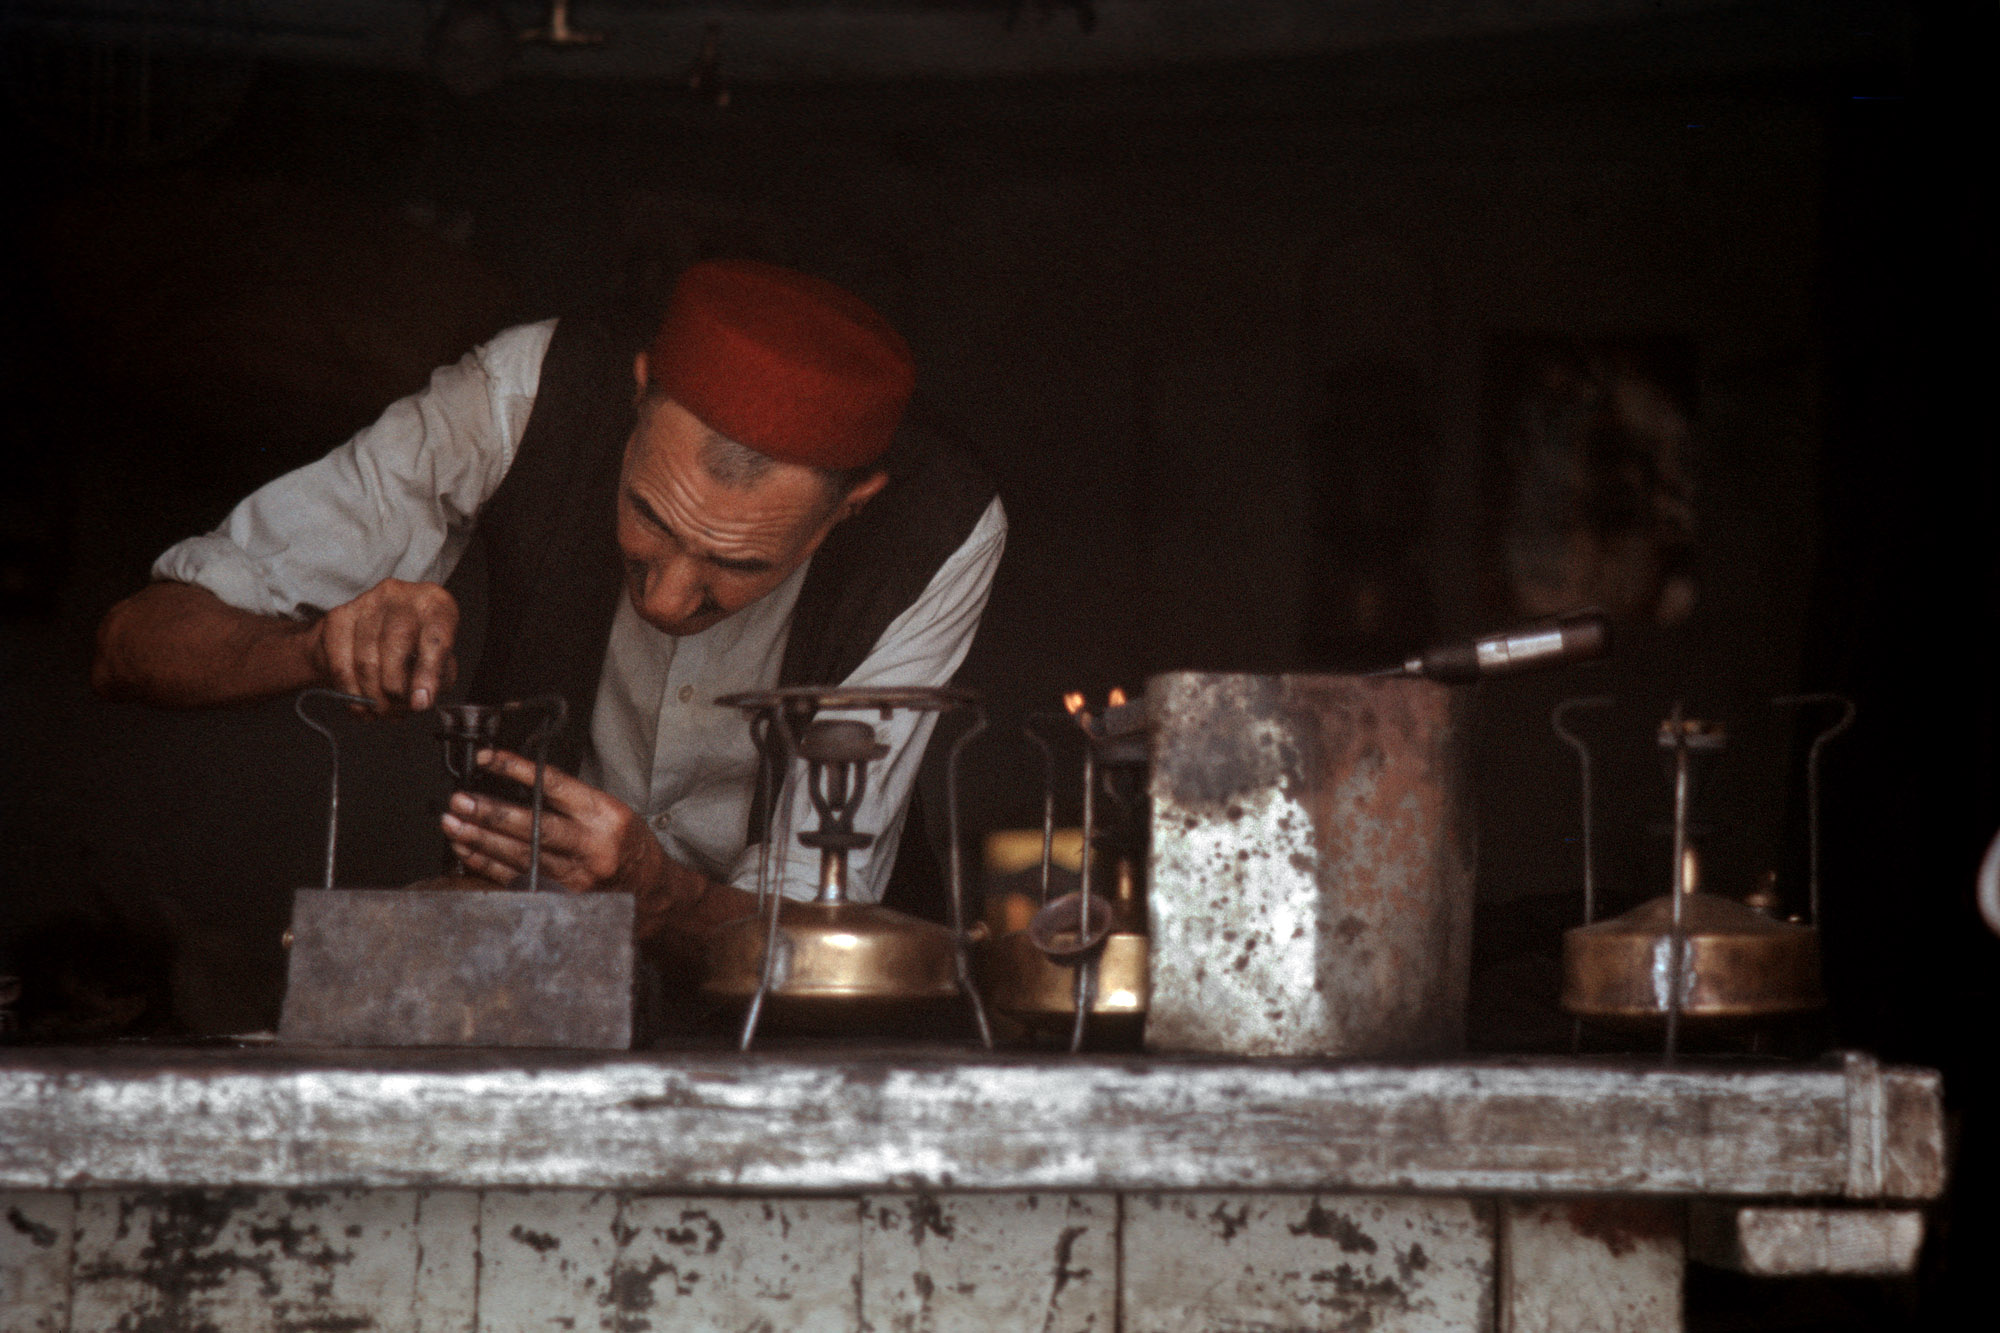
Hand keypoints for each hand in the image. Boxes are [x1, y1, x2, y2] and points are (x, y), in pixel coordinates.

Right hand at [307, 579, 458, 711]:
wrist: (370, 631)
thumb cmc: (414, 647)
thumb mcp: (439, 660)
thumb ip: (437, 679)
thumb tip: (421, 698)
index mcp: (434, 602)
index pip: (435, 635)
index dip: (428, 672)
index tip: (421, 702)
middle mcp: (400, 595)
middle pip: (395, 646)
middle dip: (394, 689)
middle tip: (396, 711)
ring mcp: (366, 603)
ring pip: (366, 660)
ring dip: (372, 697)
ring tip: (380, 711)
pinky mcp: (338, 617)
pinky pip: (341, 665)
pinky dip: (351, 693)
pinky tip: (361, 705)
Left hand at [440, 749, 697, 935]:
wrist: (649, 890)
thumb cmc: (625, 842)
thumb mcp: (609, 809)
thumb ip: (569, 798)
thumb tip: (516, 782)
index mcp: (604, 814)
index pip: (555, 786)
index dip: (518, 770)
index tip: (488, 758)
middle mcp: (591, 846)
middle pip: (534, 827)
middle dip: (491, 813)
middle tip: (459, 801)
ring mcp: (576, 876)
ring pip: (520, 856)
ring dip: (481, 839)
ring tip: (453, 824)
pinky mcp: (562, 898)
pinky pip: (517, 879)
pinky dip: (488, 865)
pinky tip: (466, 851)